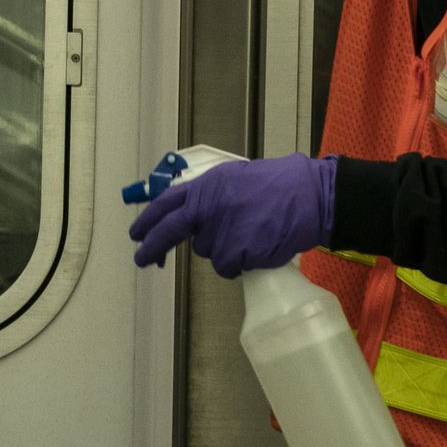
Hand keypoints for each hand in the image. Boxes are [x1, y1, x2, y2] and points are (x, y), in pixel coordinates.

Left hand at [130, 154, 336, 277]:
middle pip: (172, 232)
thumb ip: (211, 196)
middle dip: (153, 247)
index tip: (137, 233)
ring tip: (252, 232)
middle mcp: (209, 206)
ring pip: (208, 253)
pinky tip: (259, 245)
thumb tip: (191, 216)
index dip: (148, 220)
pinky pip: (229, 267)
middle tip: (144, 260)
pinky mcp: (237, 252)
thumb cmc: (279, 185)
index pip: (167, 203)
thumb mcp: (236, 179)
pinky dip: (241, 263)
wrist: (309, 195)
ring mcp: (222, 230)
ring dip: (224, 250)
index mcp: (208, 185)